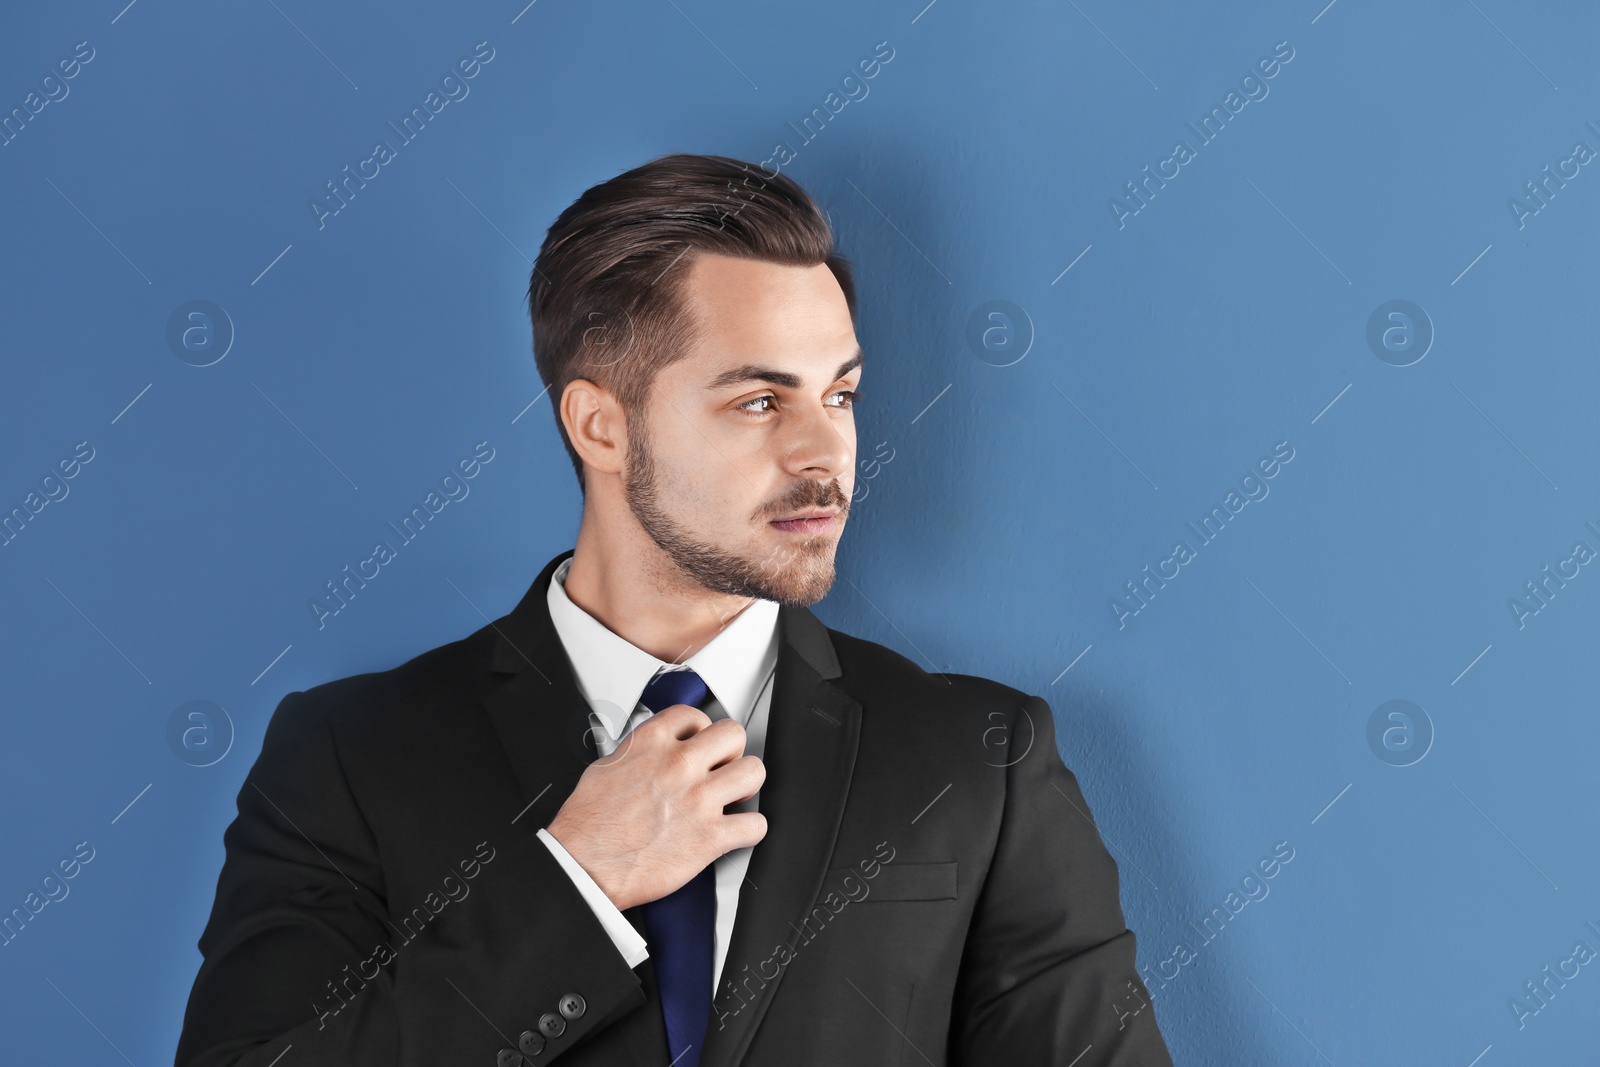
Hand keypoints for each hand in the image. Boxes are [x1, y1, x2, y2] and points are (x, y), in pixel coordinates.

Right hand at [545, 704, 766, 911]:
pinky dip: (749, 830)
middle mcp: (679, 765)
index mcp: (652, 743)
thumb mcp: (605, 767)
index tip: (699, 745)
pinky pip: (755, 825)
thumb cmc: (587, 825)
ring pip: (753, 772)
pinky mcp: (710, 837)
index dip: (701, 731)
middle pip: (733, 734)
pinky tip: (735, 831)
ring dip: (745, 785)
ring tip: (732, 796)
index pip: (695, 715)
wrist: (582, 866)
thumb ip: (638, 754)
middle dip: (730, 752)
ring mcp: (698, 799)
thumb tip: (651, 754)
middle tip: (721, 768)